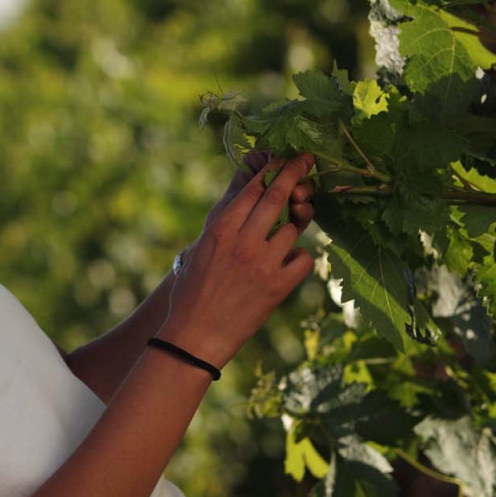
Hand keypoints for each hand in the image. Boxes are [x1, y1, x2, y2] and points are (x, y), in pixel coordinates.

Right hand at [159, 153, 316, 368]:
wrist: (195, 337)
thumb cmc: (190, 296)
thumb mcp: (198, 253)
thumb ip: (221, 230)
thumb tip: (241, 210)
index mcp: (220, 230)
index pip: (251, 189)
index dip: (269, 172)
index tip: (281, 161)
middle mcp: (243, 242)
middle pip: (276, 196)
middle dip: (294, 173)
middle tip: (306, 159)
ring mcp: (263, 264)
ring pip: (293, 229)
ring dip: (293, 227)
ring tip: (284, 234)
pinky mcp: (279, 287)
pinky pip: (304, 259)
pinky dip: (300, 258)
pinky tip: (289, 264)